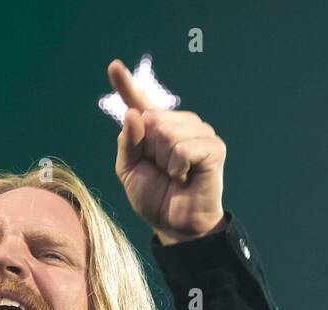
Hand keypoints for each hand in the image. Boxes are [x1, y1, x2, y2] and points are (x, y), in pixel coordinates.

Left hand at [108, 59, 226, 244]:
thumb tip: (134, 114)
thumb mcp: (129, 171)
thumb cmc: (155, 197)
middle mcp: (178, 124)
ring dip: (165, 162)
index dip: (126, 85)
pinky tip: (185, 177)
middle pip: (152, 119)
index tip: (114, 67)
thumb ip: (127, 143)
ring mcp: (198, 132)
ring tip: (176, 175)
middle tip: (162, 171)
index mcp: (154, 128)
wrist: (175, 224)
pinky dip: (178, 167)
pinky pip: (183, 147)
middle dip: (150, 151)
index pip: (139, 102)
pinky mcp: (213, 146)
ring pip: (167, 132)